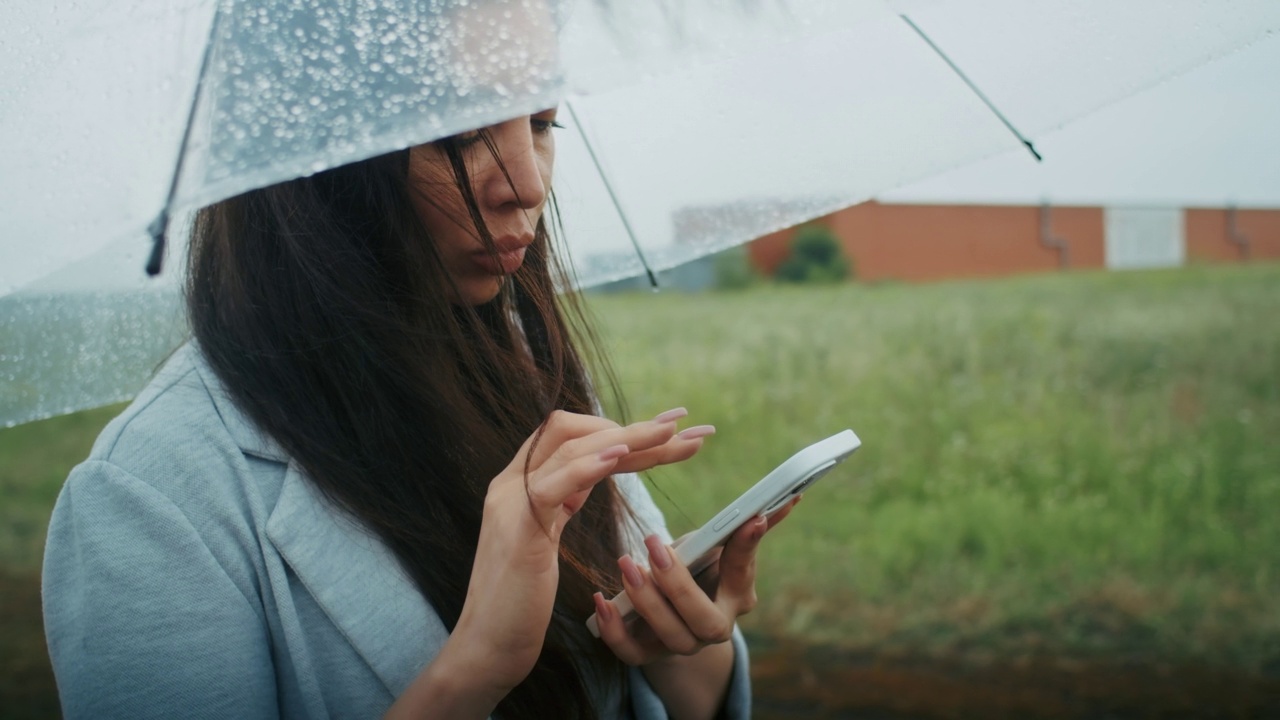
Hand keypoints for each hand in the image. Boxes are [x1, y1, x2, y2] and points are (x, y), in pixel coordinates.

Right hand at [445, 408, 707, 697]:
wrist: (487, 646)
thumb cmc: (520, 600)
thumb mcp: (545, 535)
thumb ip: (563, 499)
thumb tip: (592, 470)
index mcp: (520, 482)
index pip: (570, 435)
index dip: (618, 428)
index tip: (667, 431)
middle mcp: (511, 482)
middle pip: (573, 432)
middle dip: (632, 426)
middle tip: (683, 424)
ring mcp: (511, 502)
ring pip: (568, 449)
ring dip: (625, 439)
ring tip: (668, 434)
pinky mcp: (518, 530)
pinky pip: (552, 484)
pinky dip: (587, 467)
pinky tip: (620, 456)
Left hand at [590, 496, 800, 665]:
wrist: (672, 616)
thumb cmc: (697, 569)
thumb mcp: (715, 545)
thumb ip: (742, 527)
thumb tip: (788, 496)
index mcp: (738, 596)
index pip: (743, 572)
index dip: (747, 546)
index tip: (751, 517)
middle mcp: (715, 628)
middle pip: (704, 620)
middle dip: (679, 585)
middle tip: (655, 545)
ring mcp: (682, 645)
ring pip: (670, 636)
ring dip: (647, 602)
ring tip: (627, 564)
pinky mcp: (649, 655)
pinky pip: (631, 654)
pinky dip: (614, 631)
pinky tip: (601, 601)